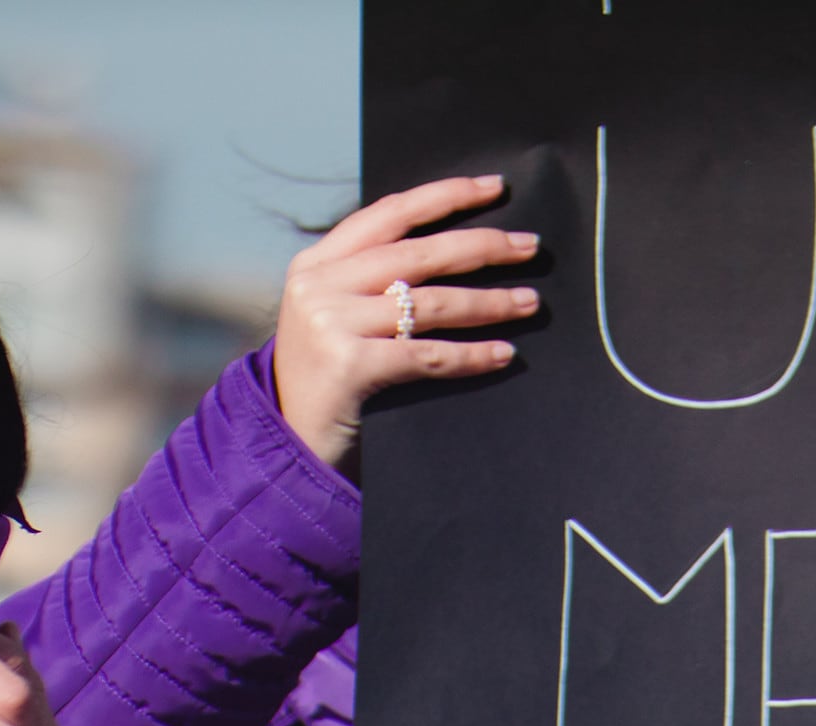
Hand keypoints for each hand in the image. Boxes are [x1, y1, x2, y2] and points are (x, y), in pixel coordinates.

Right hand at [272, 175, 541, 473]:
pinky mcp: (348, 365)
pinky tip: (503, 353)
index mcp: (315, 264)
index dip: (445, 196)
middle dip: (481, 246)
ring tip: (528, 301)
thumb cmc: (325, 384)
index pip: (389, 214)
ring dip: (488, 303)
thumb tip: (451, 251)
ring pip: (429, 303)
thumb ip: (369, 283)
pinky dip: (471, 355)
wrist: (286, 447)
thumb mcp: (333, 319)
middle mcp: (319, 286)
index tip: (494, 188)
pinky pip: (427, 354)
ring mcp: (330, 324)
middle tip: (530, 246)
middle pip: (417, 254)